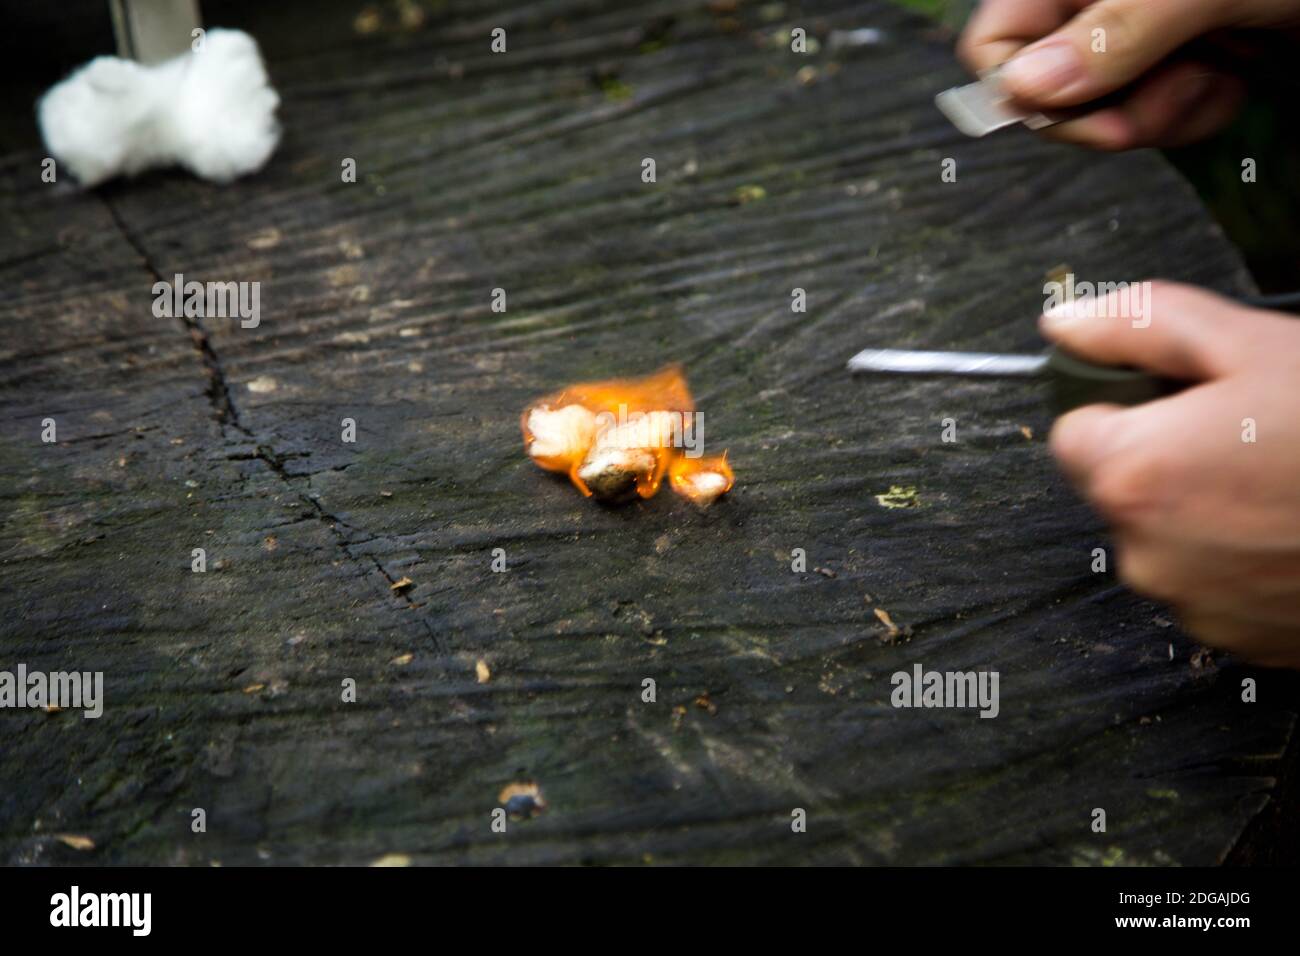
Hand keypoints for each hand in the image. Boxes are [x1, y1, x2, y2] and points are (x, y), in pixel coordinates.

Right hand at [958, 0, 1299, 149]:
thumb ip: (1112, 35)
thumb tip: (1025, 91)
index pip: (996, 43)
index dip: (1025, 87)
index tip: (1081, 107)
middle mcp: (1100, 1)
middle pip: (1047, 88)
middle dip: (1108, 107)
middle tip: (1171, 91)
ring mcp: (1140, 31)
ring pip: (1101, 109)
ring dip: (1160, 112)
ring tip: (1215, 76)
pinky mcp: (1182, 58)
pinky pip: (1153, 113)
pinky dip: (1191, 112)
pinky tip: (1230, 79)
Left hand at [1042, 282, 1299, 667]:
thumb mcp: (1249, 343)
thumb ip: (1139, 326)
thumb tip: (1068, 326)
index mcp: (1133, 476)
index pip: (1072, 432)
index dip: (1124, 405)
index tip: (1173, 400)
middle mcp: (1146, 553)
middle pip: (1120, 487)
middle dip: (1167, 456)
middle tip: (1246, 433)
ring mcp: (1192, 604)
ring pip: (1167, 537)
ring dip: (1206, 510)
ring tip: (1281, 481)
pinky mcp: (1238, 638)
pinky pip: (1212, 583)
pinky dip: (1241, 558)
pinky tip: (1291, 528)